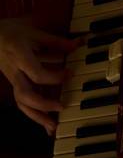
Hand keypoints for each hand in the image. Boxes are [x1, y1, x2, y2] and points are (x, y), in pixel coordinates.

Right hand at [0, 17, 79, 134]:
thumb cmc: (9, 31)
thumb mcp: (33, 30)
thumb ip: (55, 41)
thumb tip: (78, 44)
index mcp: (19, 57)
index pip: (37, 74)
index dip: (55, 77)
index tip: (71, 74)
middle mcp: (14, 72)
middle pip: (24, 95)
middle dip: (43, 104)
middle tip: (62, 107)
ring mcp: (13, 81)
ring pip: (21, 103)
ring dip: (37, 116)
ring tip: (53, 127)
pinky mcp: (15, 85)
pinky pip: (22, 102)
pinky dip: (35, 114)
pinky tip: (47, 124)